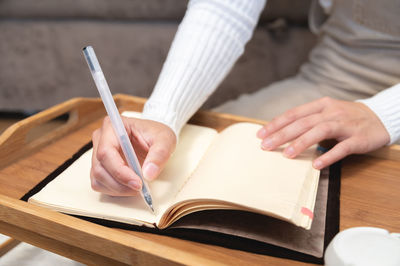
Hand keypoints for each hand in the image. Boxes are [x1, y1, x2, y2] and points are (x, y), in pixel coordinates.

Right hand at [91, 117, 175, 195]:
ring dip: (118, 189)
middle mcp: (100, 139)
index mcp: (112, 126)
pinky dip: (115, 190)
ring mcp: (98, 153)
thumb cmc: (157, 134)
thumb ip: (159, 155)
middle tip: (141, 187)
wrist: (155, 138)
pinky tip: (130, 187)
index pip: (106, 152)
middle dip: (121, 183)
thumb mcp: (165, 140)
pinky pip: (100, 184)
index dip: (119, 171)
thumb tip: (148, 174)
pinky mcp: (100, 166)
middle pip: (100, 167)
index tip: (138, 182)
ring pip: (98, 178)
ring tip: (138, 187)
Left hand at [256, 97, 389, 168]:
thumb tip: (281, 132)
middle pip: (303, 122)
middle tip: (266, 146)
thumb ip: (307, 120)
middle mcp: (331, 112)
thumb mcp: (326, 113)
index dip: (276, 124)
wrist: (380, 117)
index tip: (261, 134)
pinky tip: (316, 164)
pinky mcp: (358, 138)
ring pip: (320, 131)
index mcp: (321, 105)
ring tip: (287, 155)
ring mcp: (345, 125)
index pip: (294, 114)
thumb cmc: (346, 117)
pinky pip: (342, 148)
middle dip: (282, 134)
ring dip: (301, 143)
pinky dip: (329, 156)